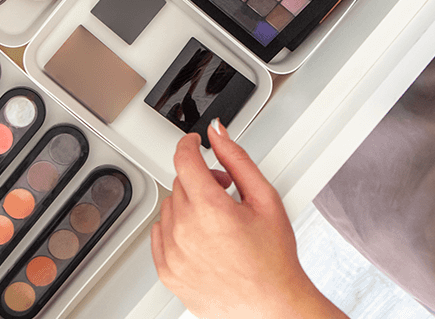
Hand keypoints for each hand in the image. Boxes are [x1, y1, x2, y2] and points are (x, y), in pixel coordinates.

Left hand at [151, 120, 347, 318]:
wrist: (272, 304)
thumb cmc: (273, 258)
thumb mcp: (265, 198)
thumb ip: (237, 159)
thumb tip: (218, 133)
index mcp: (210, 208)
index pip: (184, 158)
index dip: (189, 144)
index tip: (194, 143)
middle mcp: (185, 230)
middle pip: (181, 182)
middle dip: (202, 179)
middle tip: (226, 192)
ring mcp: (172, 253)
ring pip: (170, 207)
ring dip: (189, 204)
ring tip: (217, 220)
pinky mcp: (167, 272)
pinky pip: (160, 235)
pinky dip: (177, 229)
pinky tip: (202, 237)